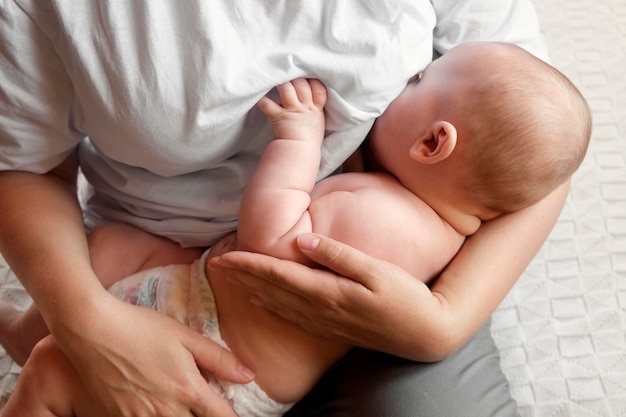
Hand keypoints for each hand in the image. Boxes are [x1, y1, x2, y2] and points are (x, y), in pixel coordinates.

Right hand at [56, 295, 253, 416]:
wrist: (91, 330)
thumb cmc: (140, 328)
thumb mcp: (185, 337)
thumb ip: (219, 358)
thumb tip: (249, 375)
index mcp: (188, 390)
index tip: (231, 413)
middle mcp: (166, 412)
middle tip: (202, 406)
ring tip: (178, 404)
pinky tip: (152, 406)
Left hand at [207, 233, 437, 359]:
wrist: (424, 334)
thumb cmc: (405, 297)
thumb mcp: (376, 271)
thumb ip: (338, 255)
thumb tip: (303, 240)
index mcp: (328, 292)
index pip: (279, 275)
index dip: (250, 264)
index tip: (225, 256)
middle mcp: (320, 309)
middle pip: (272, 290)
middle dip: (243, 276)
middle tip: (216, 264)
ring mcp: (325, 322)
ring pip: (278, 304)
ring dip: (253, 290)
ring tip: (233, 280)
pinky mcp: (332, 327)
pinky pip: (292, 316)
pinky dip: (272, 306)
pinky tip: (264, 302)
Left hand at [257, 78, 326, 140]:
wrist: (300, 154)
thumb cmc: (308, 139)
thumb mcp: (317, 122)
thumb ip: (314, 108)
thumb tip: (308, 97)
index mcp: (316, 108)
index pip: (318, 88)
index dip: (312, 81)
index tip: (307, 79)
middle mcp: (305, 107)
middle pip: (301, 84)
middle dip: (295, 78)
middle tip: (288, 78)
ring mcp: (292, 111)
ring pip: (286, 88)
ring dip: (281, 84)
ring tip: (276, 82)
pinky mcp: (278, 117)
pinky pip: (268, 104)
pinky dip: (263, 101)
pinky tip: (262, 101)